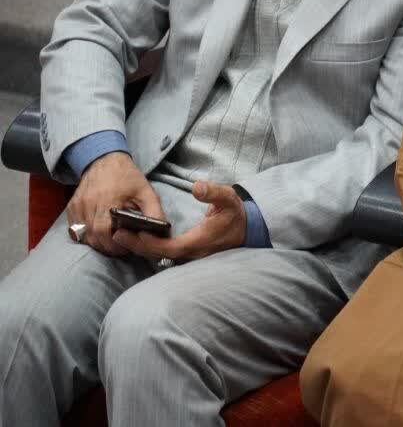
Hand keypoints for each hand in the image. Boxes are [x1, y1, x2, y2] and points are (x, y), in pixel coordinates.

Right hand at [66, 151, 164, 256]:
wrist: (105, 160)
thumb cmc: (128, 177)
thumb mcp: (146, 192)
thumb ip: (154, 212)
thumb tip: (160, 234)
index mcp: (107, 200)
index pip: (104, 232)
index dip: (115, 244)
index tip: (127, 247)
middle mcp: (88, 204)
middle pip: (93, 237)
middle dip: (107, 247)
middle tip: (121, 247)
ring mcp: (77, 206)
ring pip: (83, 235)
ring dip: (97, 242)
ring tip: (112, 241)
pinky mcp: (71, 208)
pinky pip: (75, 230)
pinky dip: (87, 235)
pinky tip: (100, 233)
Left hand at [113, 180, 246, 261]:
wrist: (246, 229)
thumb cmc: (235, 214)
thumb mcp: (228, 198)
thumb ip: (213, 192)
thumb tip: (197, 187)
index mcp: (200, 241)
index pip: (171, 247)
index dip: (152, 243)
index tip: (135, 232)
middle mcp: (192, 253)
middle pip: (159, 255)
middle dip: (137, 246)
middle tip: (116, 234)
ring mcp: (188, 255)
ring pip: (159, 256)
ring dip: (140, 247)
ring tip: (120, 235)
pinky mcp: (186, 253)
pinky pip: (162, 253)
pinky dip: (147, 247)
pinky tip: (135, 238)